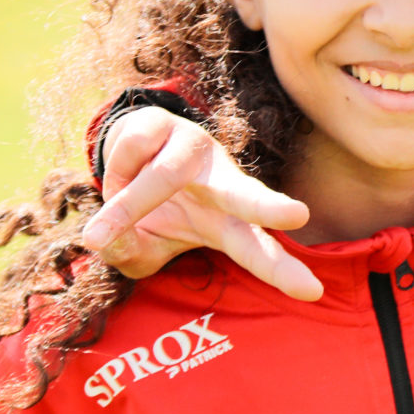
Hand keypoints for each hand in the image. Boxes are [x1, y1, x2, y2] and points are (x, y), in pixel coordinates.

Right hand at [79, 108, 321, 300]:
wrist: (128, 156)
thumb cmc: (153, 213)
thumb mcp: (141, 249)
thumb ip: (130, 254)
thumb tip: (108, 241)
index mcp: (228, 221)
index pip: (257, 249)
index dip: (281, 270)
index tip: (312, 292)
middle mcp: (221, 181)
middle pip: (246, 195)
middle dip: (269, 206)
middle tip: (298, 215)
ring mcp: (195, 146)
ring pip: (162, 178)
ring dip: (127, 206)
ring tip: (101, 230)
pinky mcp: (164, 122)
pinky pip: (128, 155)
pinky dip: (112, 176)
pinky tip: (121, 174)